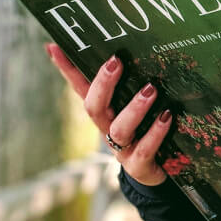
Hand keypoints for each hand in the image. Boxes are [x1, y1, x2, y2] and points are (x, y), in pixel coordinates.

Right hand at [46, 43, 170, 186]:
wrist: (160, 174)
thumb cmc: (147, 130)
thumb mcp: (138, 106)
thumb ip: (135, 83)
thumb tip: (138, 49)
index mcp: (104, 112)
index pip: (81, 87)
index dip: (67, 69)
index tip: (54, 46)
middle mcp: (107, 129)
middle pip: (94, 107)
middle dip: (102, 83)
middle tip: (116, 61)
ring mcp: (121, 149)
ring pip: (119, 129)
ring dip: (134, 108)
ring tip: (150, 89)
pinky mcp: (139, 166)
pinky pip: (144, 149)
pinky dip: (155, 132)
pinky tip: (166, 116)